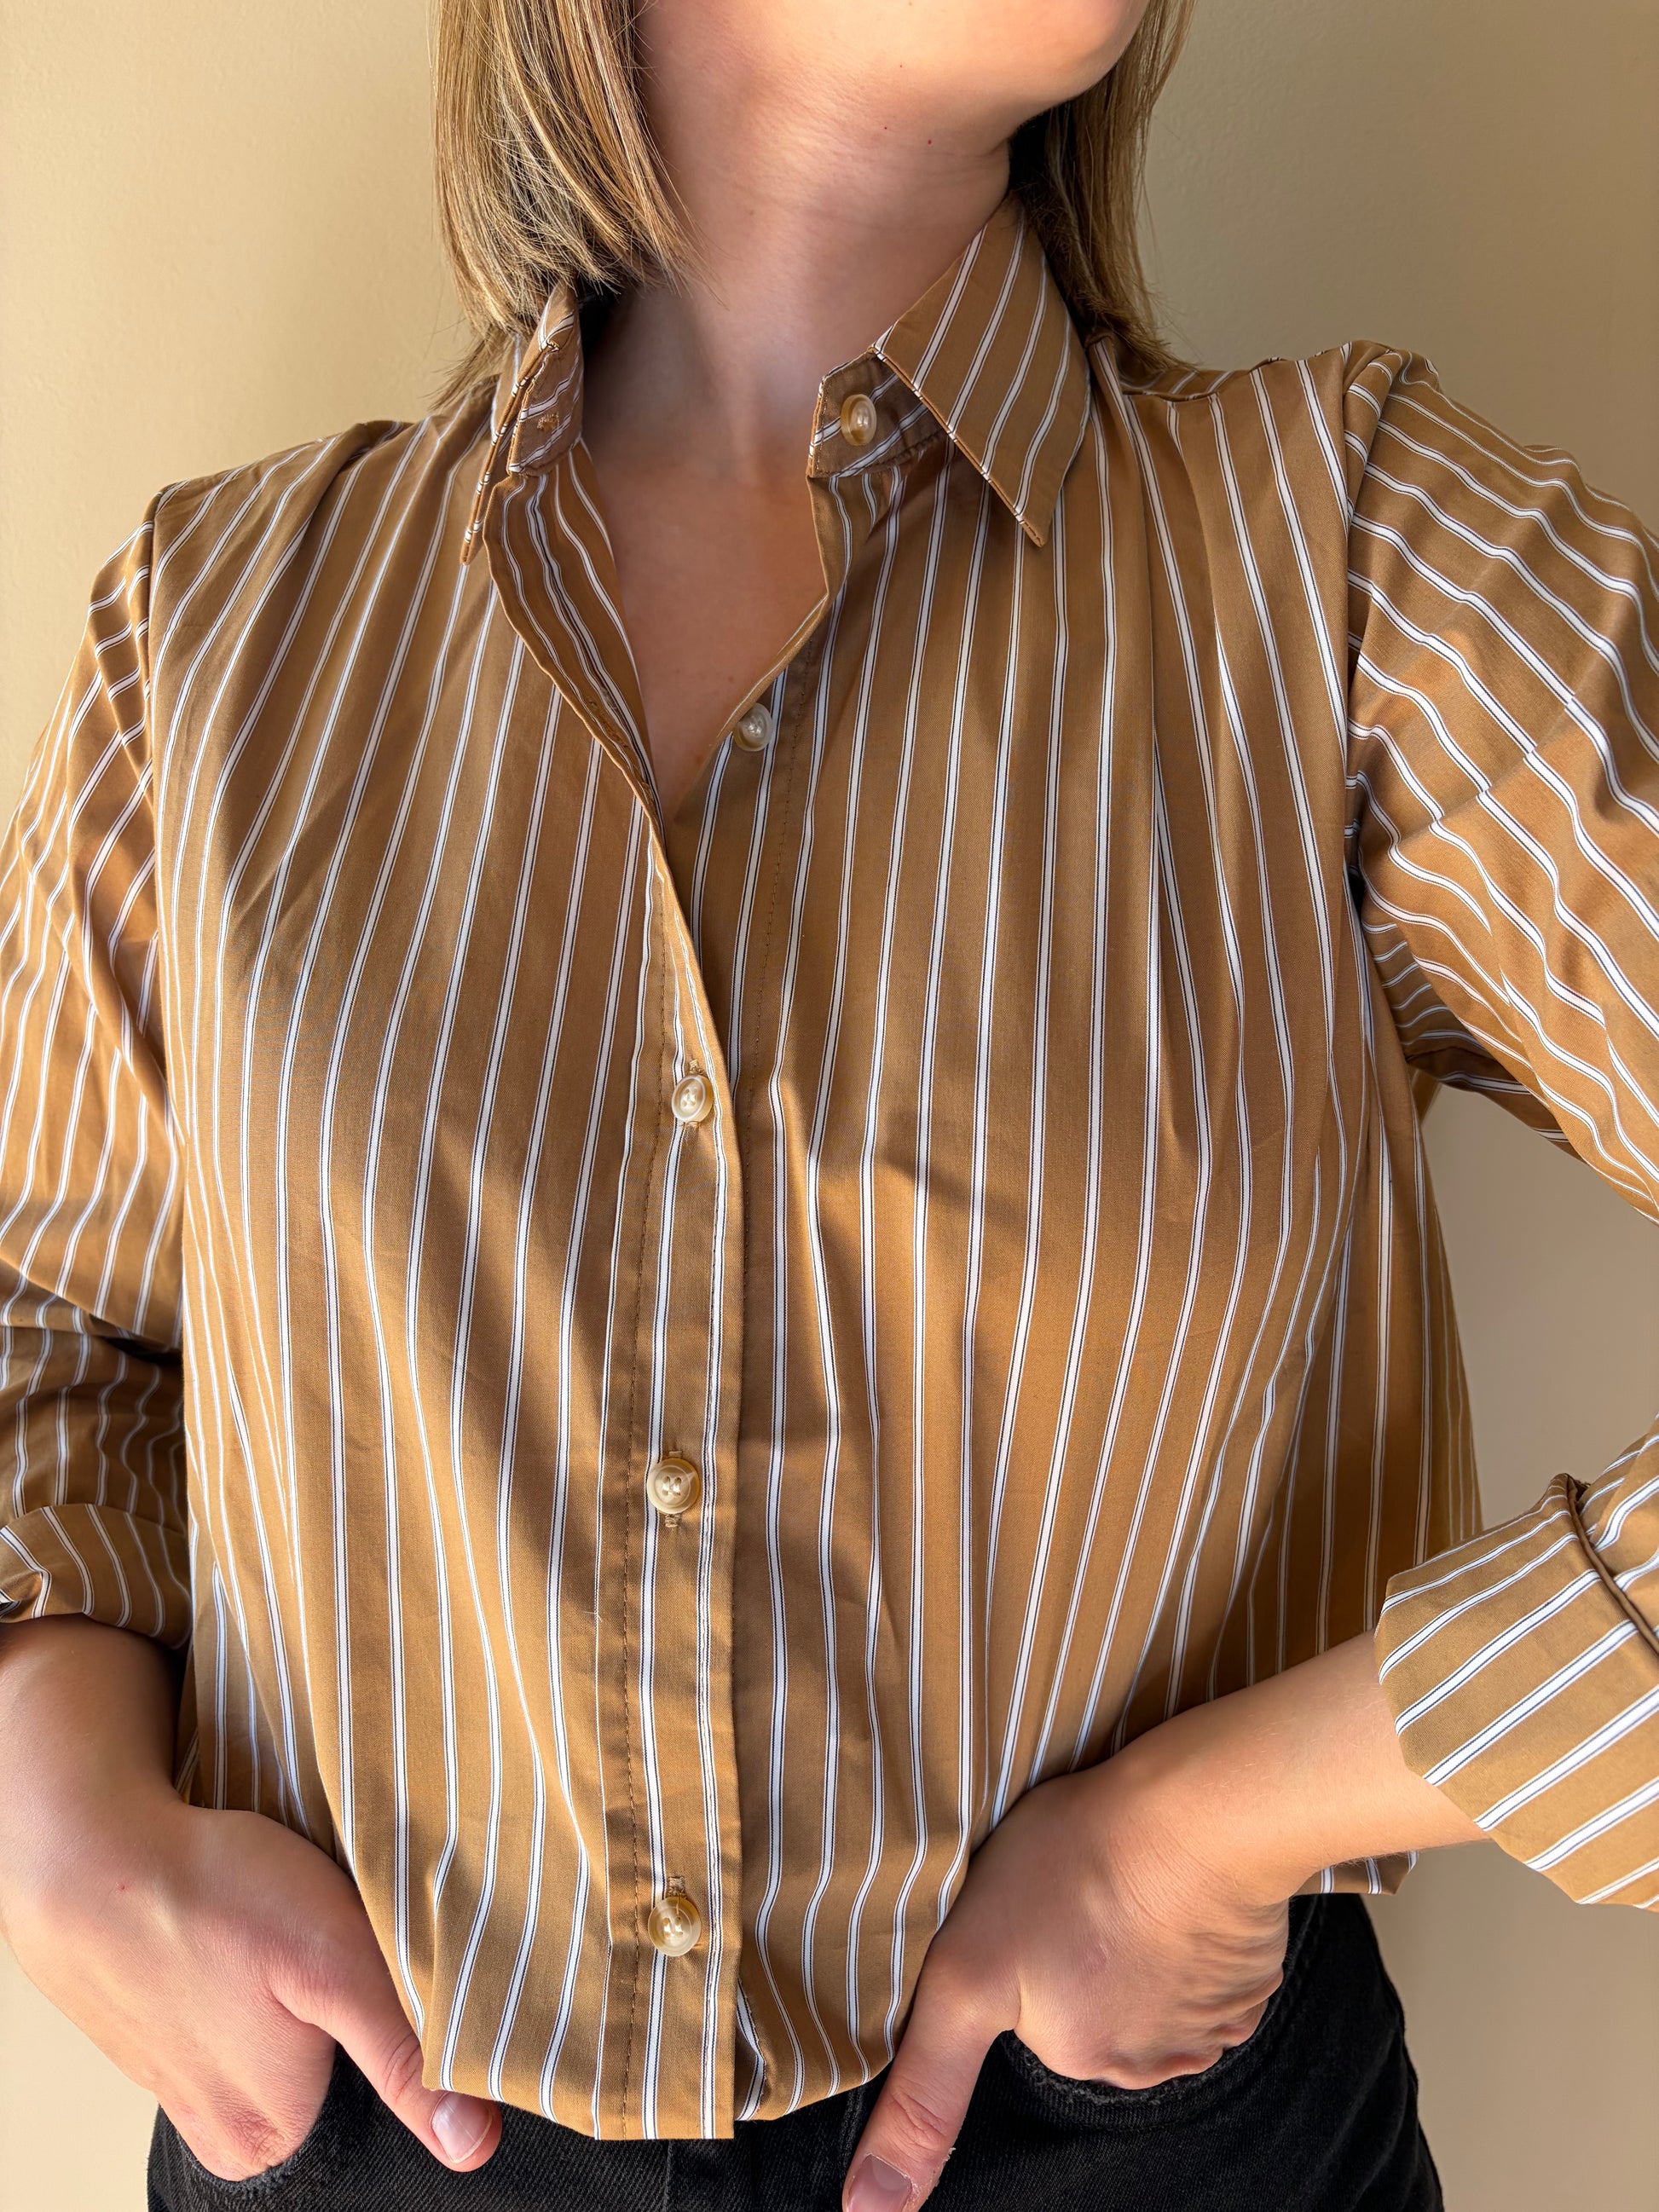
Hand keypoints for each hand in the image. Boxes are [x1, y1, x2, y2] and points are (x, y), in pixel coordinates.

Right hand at [0, 1617, 499, 2183]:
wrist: (88, 1856)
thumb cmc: (213, 1900)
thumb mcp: (337, 1967)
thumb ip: (404, 2055)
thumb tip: (472, 2143)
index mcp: (272, 2133)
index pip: (380, 2084)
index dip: (390, 2010)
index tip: (365, 1955)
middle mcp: (223, 2130)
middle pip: (325, 2064)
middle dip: (335, 1998)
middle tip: (314, 1932)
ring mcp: (182, 2082)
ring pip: (276, 2032)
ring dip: (284, 1980)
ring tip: (269, 1924)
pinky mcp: (159, 2032)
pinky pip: (228, 2009)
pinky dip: (241, 1966)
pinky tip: (237, 1926)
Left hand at [840, 1633, 1483, 2210]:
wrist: (1198, 1817)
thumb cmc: (1075, 1869)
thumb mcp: (964, 1974)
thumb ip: (923, 2092)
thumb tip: (867, 2209)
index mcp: (1078, 2056)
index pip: (1037, 2014)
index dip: (1027, 1955)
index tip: (1036, 1907)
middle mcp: (1150, 2062)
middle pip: (1099, 2008)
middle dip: (1083, 1956)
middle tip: (1075, 1884)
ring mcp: (1211, 2022)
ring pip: (1157, 1989)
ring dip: (1140, 1943)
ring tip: (1126, 1878)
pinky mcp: (1253, 1976)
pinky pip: (1211, 1966)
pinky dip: (1192, 1930)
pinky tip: (1175, 1885)